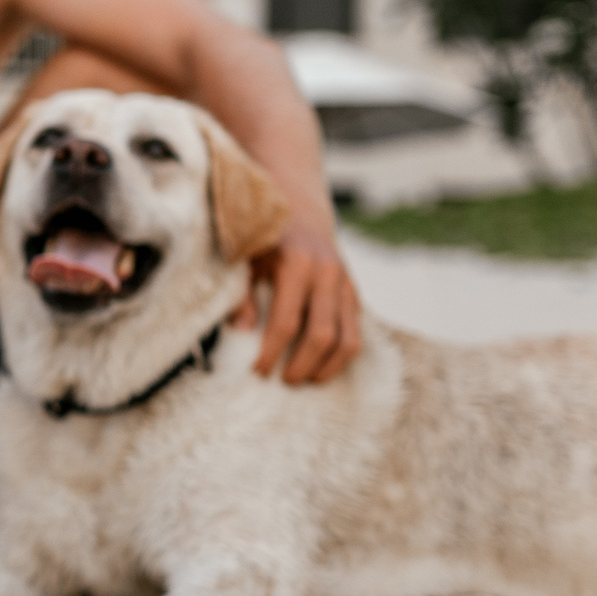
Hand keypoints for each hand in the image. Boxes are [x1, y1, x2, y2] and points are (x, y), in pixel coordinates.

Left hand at [235, 224, 362, 384]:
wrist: (299, 214)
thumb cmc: (264, 241)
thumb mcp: (244, 260)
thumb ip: (240, 294)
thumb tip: (241, 332)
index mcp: (296, 264)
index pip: (286, 322)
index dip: (272, 352)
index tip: (258, 372)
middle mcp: (327, 274)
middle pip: (322, 335)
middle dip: (302, 365)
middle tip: (284, 381)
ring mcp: (346, 284)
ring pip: (349, 339)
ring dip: (328, 366)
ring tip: (307, 379)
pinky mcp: (354, 293)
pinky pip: (356, 332)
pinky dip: (341, 355)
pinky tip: (321, 366)